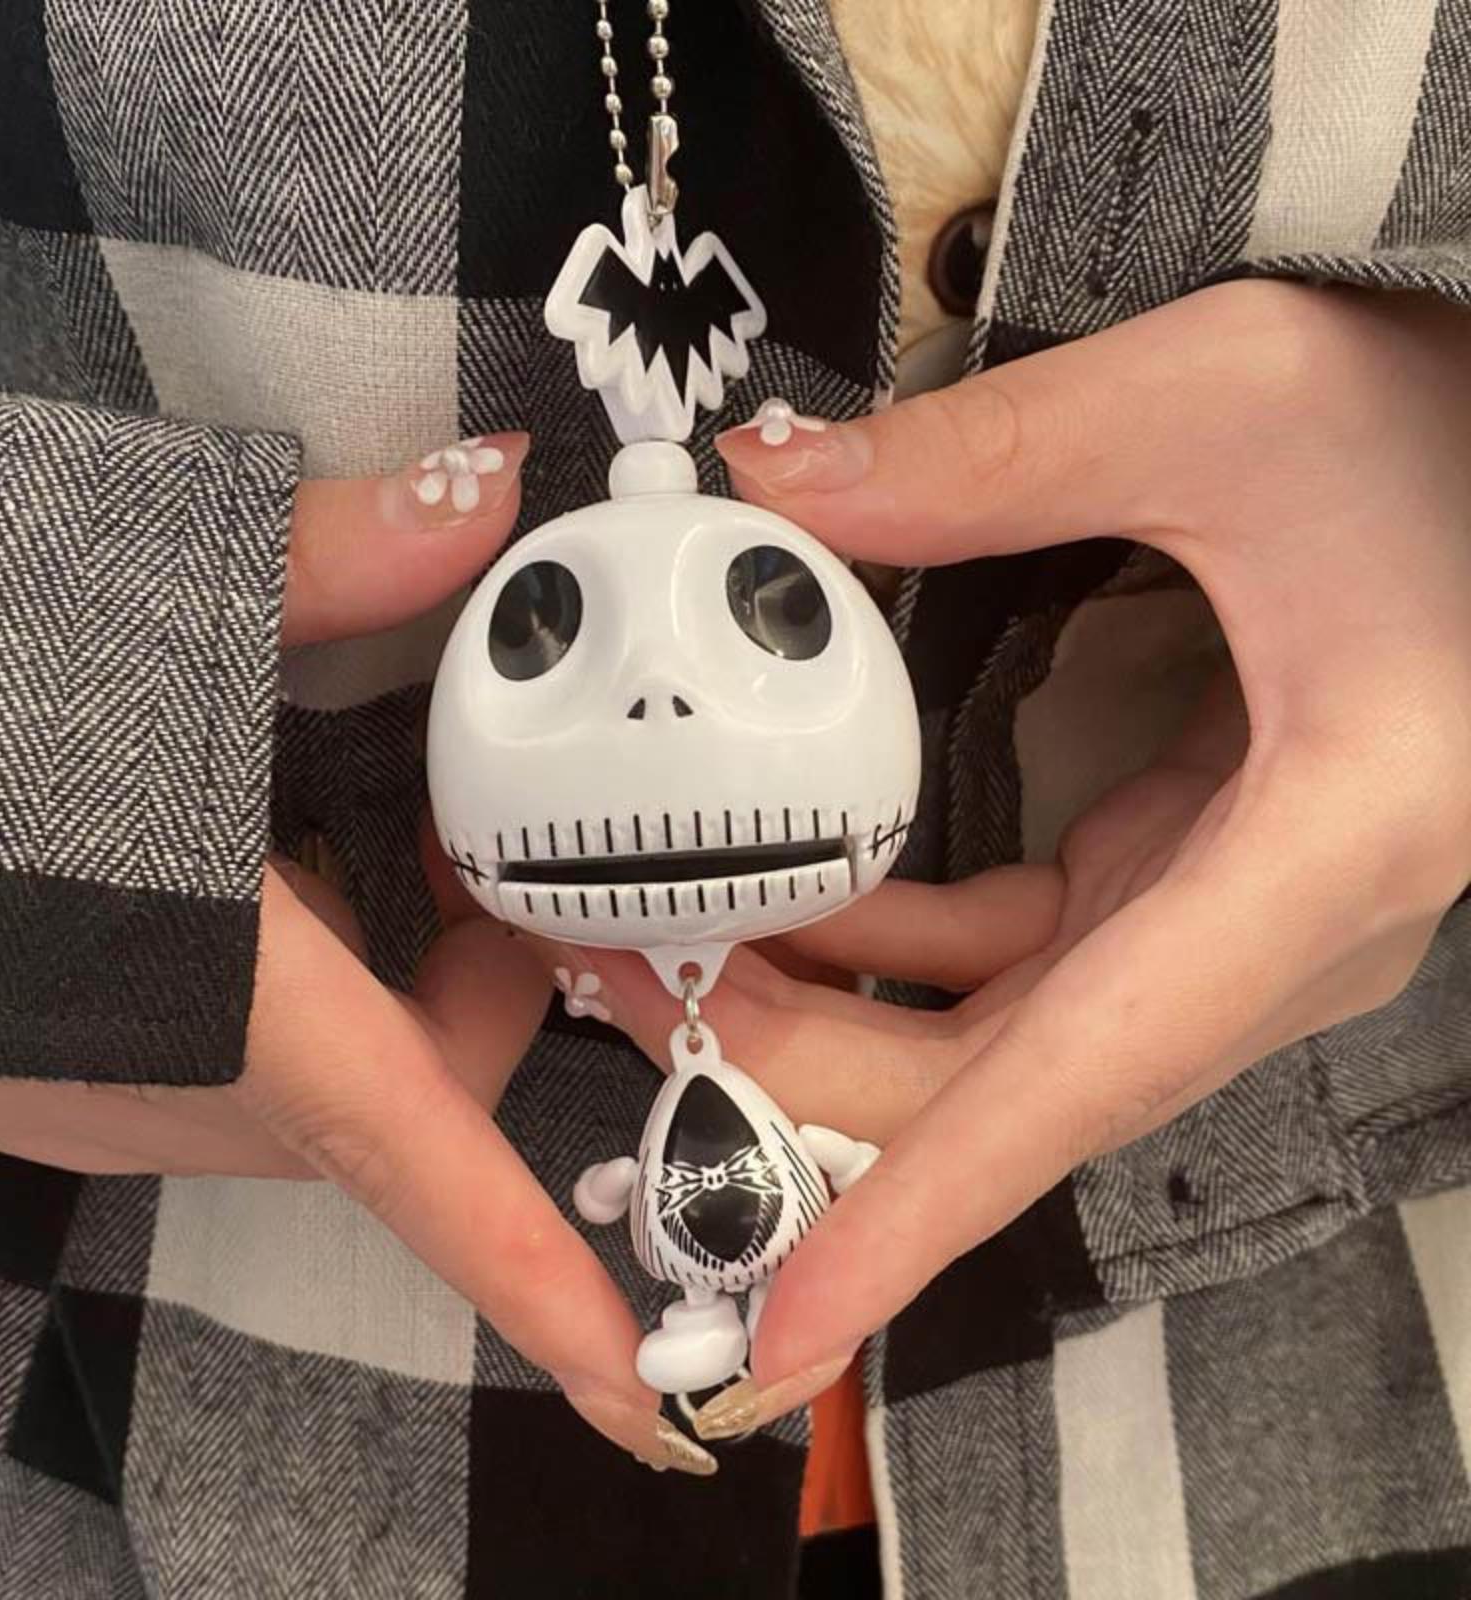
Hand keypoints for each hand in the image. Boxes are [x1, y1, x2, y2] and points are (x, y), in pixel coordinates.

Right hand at [0, 437, 711, 1473]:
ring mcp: (78, 1097)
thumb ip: (337, 551)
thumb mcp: (138, 574)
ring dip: (378, 992)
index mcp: (205, 980)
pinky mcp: (33, 1078)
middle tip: (479, 843)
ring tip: (351, 827)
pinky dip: (279, 998)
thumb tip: (489, 487)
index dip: (533, 1275)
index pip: (412, 1151)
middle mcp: (145, 1080)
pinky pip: (215, 1077)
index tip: (637, 1382)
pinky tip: (234, 864)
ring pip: (312, 1097)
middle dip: (479, 992)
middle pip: (401, 1103)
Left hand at [560, 281, 1470, 1437]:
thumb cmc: (1451, 426)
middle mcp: (1281, 928)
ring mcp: (1232, 915)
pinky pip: (1020, 966)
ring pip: (1003, 1039)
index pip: (1094, 1072)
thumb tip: (773, 490)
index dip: (926, 1208)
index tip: (783, 1330)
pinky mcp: (1192, 874)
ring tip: (659, 946)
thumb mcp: (1225, 396)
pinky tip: (784, 903)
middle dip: (797, 1065)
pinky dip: (891, 949)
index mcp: (1328, 846)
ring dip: (827, 1008)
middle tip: (619, 984)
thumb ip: (992, 457)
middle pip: (1008, 1078)